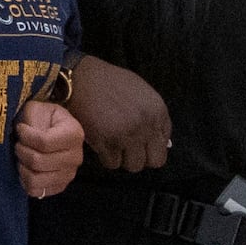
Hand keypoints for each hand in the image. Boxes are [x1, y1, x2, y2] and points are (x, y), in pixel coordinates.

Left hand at [14, 95, 83, 198]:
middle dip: (21, 151)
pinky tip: (25, 168)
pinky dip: (25, 181)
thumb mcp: (38, 108)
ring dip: (22, 167)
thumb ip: (30, 118)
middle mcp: (76, 157)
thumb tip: (23, 132)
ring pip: (36, 179)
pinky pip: (36, 191)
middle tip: (18, 143)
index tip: (20, 128)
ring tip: (21, 156)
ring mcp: (69, 174)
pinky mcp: (60, 186)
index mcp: (74, 134)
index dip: (25, 136)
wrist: (53, 130)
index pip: (44, 142)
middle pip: (38, 161)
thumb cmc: (44, 118)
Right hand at [64, 55, 172, 173]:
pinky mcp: (107, 143)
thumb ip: (152, 116)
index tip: (139, 140)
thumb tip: (158, 141)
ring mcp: (127, 136)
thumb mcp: (141, 93)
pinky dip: (105, 156)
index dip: (150, 145)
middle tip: (127, 148)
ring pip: (133, 166)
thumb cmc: (109, 83)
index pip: (164, 144)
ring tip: (112, 143)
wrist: (81, 78)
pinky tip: (100, 141)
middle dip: (141, 157)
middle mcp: (147, 125)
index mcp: (158, 111)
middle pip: (155, 161)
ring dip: (122, 158)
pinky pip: (112, 164)